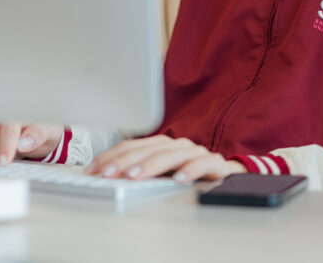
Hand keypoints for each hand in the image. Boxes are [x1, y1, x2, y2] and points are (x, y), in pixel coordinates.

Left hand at [87, 135, 245, 183]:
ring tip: (134, 176)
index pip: (131, 145)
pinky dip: (190, 170)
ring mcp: (195, 152)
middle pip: (147, 149)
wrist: (228, 175)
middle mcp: (176, 144)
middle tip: (108, 174)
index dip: (111, 156)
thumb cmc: (188, 174)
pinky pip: (202, 164)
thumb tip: (107, 177)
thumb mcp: (160, 173)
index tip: (94, 170)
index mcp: (160, 144)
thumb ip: (139, 172)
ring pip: (171, 155)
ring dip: (151, 165)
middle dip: (124, 161)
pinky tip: (178, 179)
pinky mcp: (215, 163)